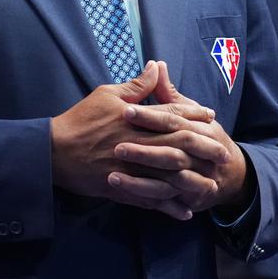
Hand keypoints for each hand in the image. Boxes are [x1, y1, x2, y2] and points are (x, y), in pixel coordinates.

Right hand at [51, 61, 214, 219]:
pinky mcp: (121, 188)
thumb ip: (136, 85)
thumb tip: (157, 67)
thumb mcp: (107, 95)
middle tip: (223, 154)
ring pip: (168, 177)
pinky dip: (167, 206)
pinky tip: (183, 211)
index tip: (210, 117)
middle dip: (202, 150)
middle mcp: (138, 145)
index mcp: (136, 120)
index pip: (171, 115)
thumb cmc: (80, 119)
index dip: (193, 115)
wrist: (53, 151)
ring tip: (211, 187)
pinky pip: (149, 200)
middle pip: (178, 147)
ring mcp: (131, 169)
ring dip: (191, 183)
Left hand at [111, 62, 251, 214]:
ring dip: (140, 177)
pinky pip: (165, 199)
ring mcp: (196, 178)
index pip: (174, 119)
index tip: (125, 111)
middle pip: (172, 150)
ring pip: (168, 178)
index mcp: (200, 128)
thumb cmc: (202, 136)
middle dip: (144, 149)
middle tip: (116, 145)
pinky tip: (121, 190)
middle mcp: (200, 154)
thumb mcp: (189, 113)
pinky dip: (144, 195)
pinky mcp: (188, 198)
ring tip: (112, 174)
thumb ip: (169, 93)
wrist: (229, 172)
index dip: (150, 115)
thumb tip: (157, 64)